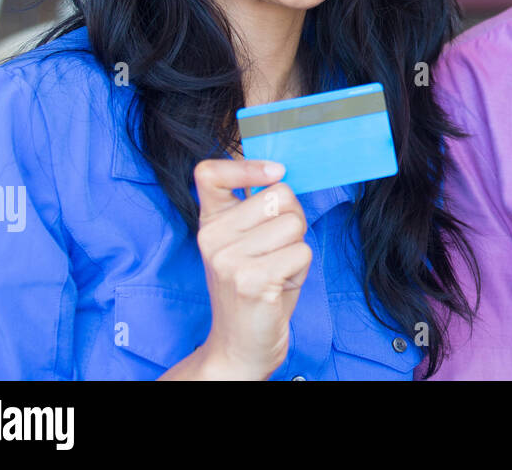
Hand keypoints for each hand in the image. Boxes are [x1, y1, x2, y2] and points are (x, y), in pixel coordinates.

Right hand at [191, 158, 311, 379]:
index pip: (209, 173)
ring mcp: (228, 259)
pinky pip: (301, 252)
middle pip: (279, 195)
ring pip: (294, 223)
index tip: (275, 171)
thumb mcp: (248, 242)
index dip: (246, 165)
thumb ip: (257, 208)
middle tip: (276, 251)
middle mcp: (212, 237)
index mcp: (210, 222)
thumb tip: (283, 174)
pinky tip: (279, 286)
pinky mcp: (251, 279)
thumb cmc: (255, 287)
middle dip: (293, 220)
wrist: (241, 345)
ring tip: (277, 271)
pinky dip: (300, 270)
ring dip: (297, 248)